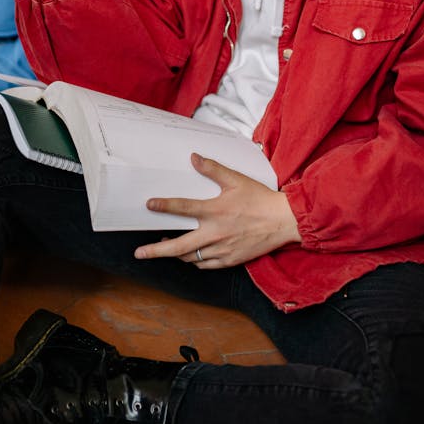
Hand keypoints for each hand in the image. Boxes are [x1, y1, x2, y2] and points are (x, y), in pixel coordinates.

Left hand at [134, 153, 300, 268]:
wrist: (284, 221)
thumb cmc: (260, 199)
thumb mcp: (236, 179)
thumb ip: (213, 169)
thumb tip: (194, 158)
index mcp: (214, 211)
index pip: (182, 208)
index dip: (163, 206)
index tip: (149, 205)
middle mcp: (214, 233)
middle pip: (178, 246)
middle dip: (156, 250)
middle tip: (139, 253)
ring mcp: (222, 249)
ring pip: (191, 258)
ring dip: (176, 253)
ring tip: (165, 247)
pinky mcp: (231, 259)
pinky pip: (206, 265)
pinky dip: (195, 262)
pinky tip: (191, 256)